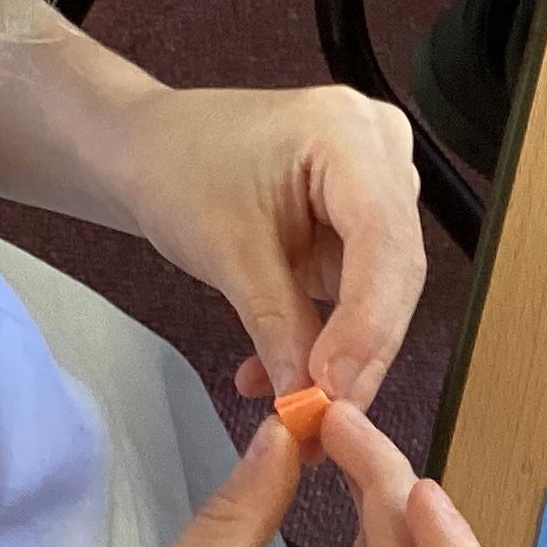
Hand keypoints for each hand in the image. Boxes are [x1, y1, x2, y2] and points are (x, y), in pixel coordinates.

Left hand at [111, 84, 424, 410]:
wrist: (151, 149)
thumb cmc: (178, 167)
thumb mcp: (226, 249)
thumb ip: (278, 324)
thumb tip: (313, 396)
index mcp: (350, 133)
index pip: (382, 239)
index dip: (365, 322)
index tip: (335, 386)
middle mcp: (380, 151)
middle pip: (396, 269)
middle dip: (360, 350)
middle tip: (326, 413)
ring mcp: (378, 185)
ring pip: (385, 289)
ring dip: (342, 353)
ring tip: (299, 402)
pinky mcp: (364, 224)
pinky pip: (362, 292)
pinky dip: (328, 337)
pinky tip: (291, 372)